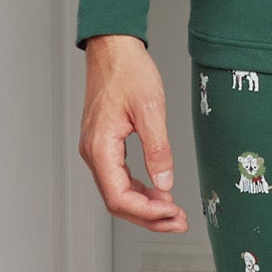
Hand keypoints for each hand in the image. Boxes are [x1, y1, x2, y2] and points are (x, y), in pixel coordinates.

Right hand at [77, 35, 189, 231]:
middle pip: (117, 201)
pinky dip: (139, 190)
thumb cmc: (127, 71)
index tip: (172, 214)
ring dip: (145, 206)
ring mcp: (96, 149)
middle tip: (178, 223)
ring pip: (117, 192)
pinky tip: (159, 193)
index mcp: (100, 146)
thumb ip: (158, 149)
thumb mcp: (150, 109)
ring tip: (173, 213)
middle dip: (148, 217)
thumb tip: (165, 183)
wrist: (113, 49)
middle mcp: (93, 152)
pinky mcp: (104, 144)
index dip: (146, 213)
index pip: (119, 196)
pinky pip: (119, 177)